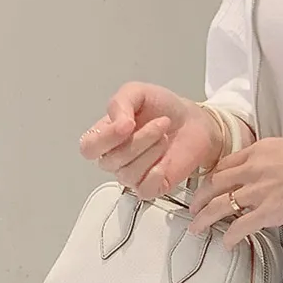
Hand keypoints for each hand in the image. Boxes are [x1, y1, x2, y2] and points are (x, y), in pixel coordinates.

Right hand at [79, 85, 224, 195]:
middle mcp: (115, 157)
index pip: (88, 147)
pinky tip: (165, 160)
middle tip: (160, 124)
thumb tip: (118, 125)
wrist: (193, 121)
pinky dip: (156, 172)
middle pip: (111, 161)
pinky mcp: (150, 188)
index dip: (106, 138)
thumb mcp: (138, 93)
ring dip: (151, 152)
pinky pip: (144, 189)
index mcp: (105, 135)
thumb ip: (121, 103)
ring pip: (128, 174)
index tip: (128, 124)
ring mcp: (131, 175)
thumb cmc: (163, 108)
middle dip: (139, 140)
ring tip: (164, 136)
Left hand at [187, 131, 282, 236]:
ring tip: (197, 228)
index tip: (207, 187)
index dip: (212, 177)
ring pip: (220, 205)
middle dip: (200, 198)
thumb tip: (268, 175)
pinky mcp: (269, 211)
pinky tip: (225, 243)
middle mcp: (254, 168)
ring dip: (205, 218)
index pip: (226, 164)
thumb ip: (273, 161)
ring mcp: (260, 191)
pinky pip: (240, 225)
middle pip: (215, 183)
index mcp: (260, 150)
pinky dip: (229, 236)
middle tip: (193, 209)